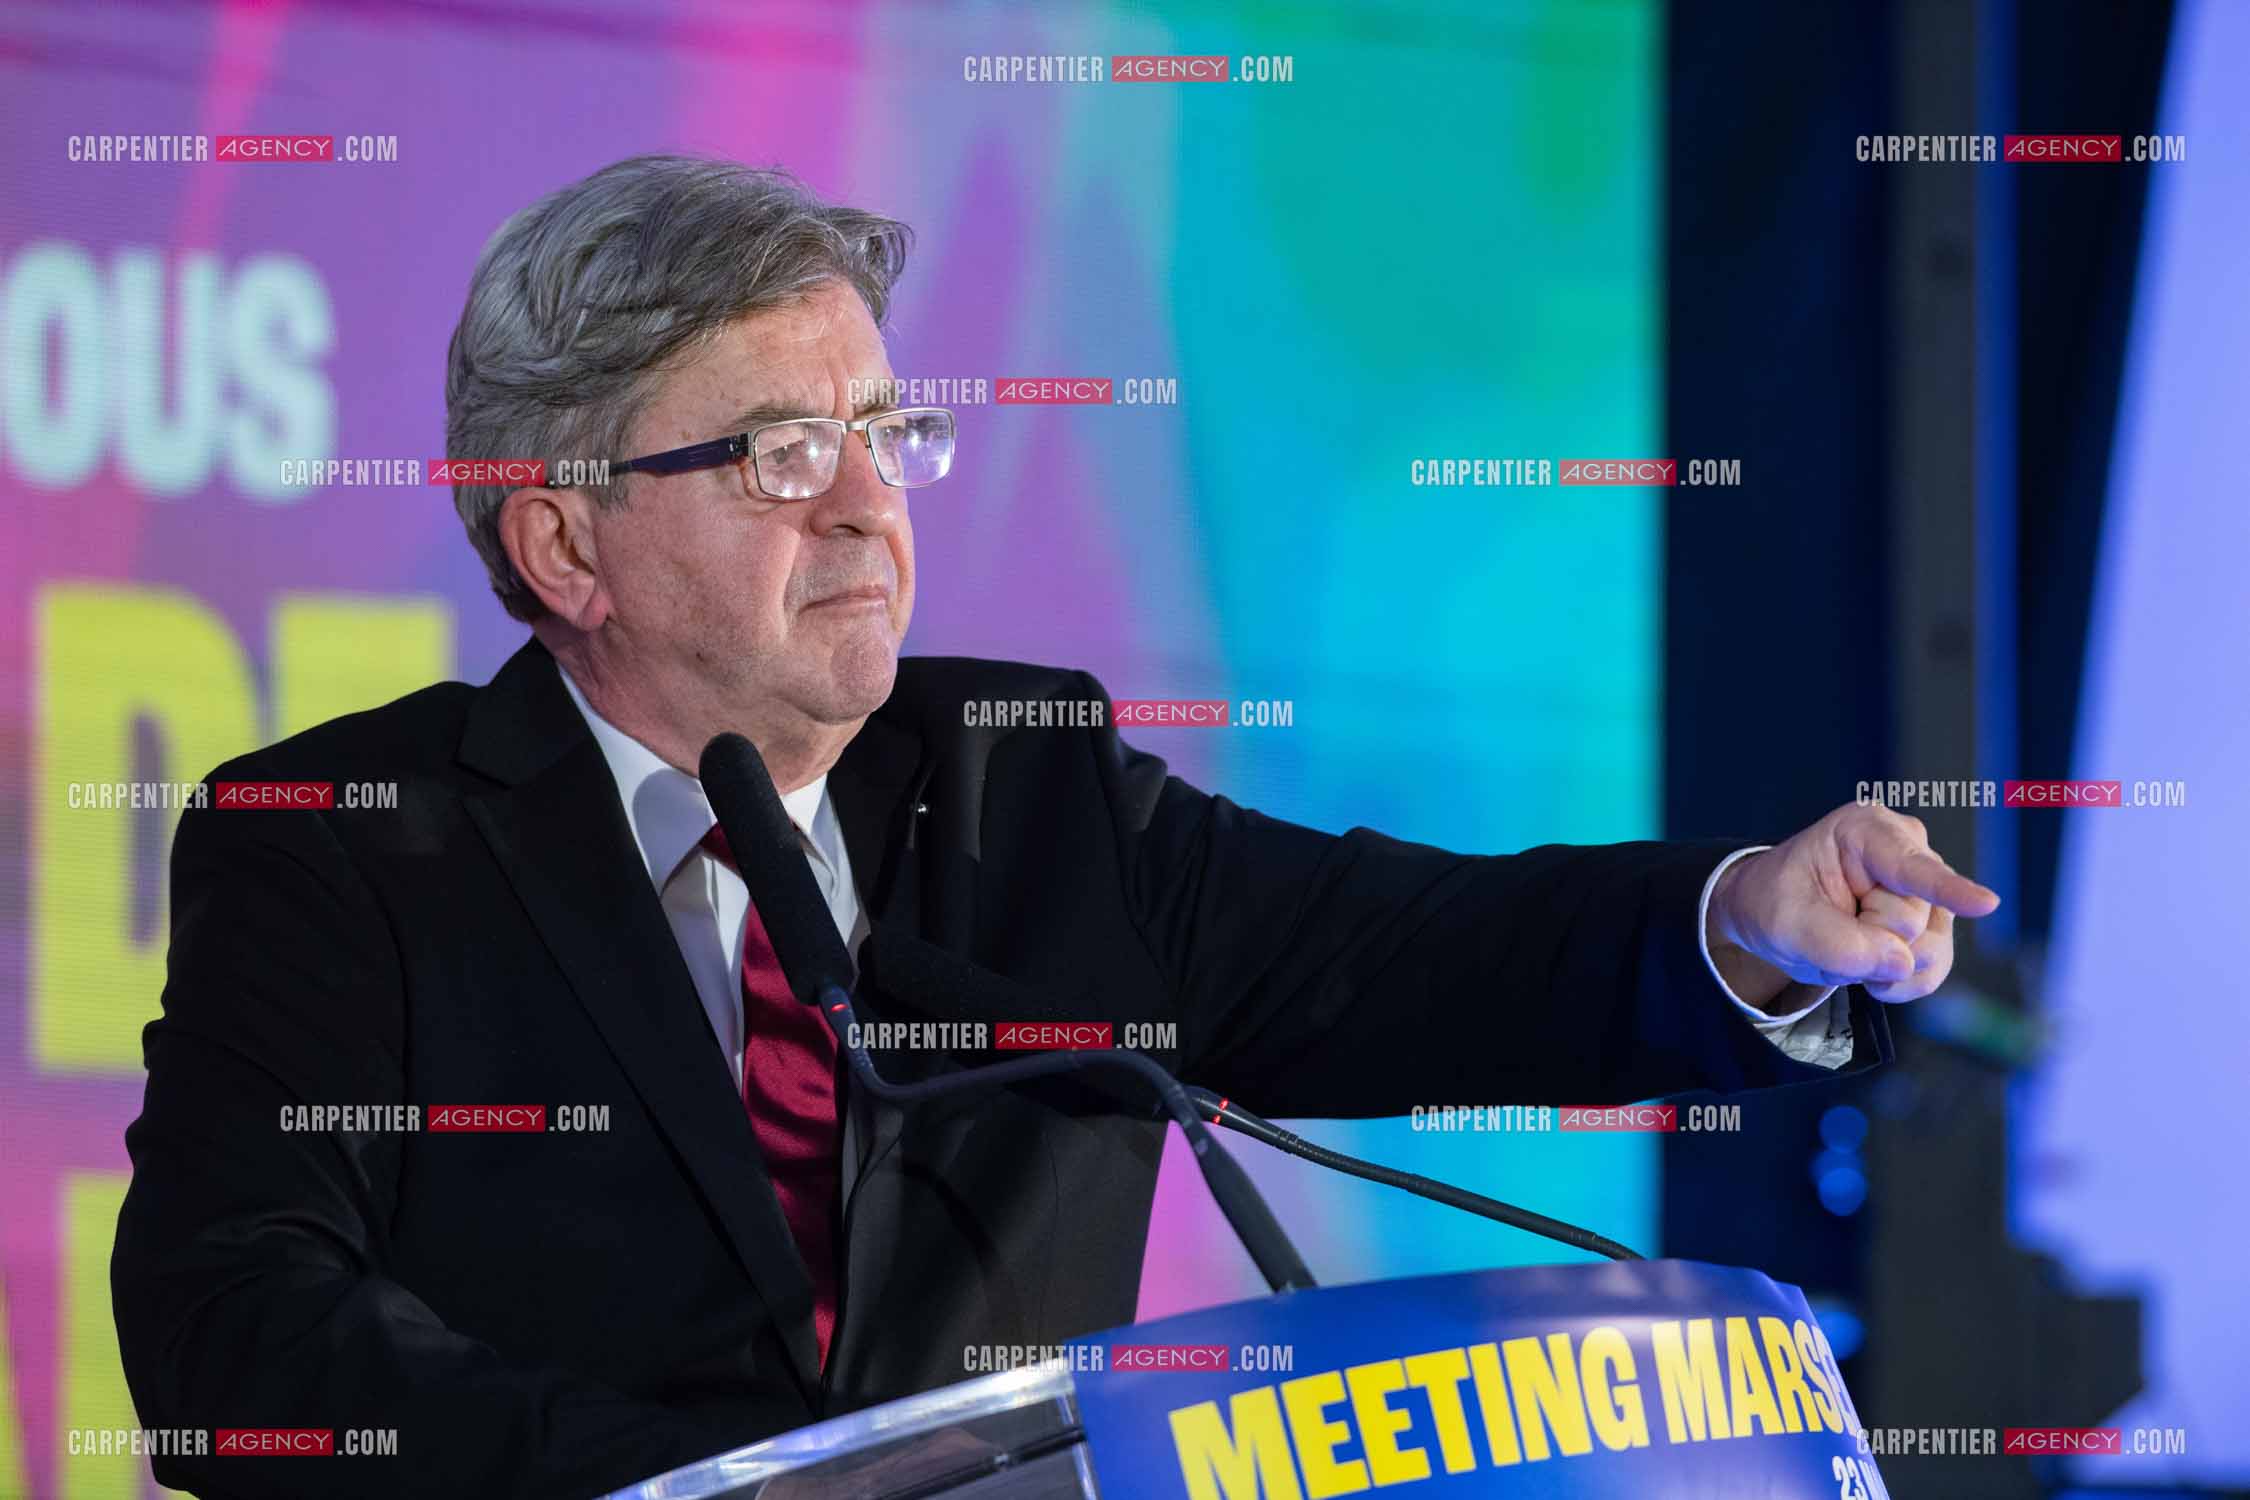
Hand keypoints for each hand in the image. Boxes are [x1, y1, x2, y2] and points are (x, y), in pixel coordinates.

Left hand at [1706, 804, 1999, 1010]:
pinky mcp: (1935, 927)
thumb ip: (1838, 944)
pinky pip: (1932, 972)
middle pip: (1911, 922)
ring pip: (1929, 951)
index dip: (1947, 889)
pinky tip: (1869, 969)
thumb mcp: (1785, 923)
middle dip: (1866, 939)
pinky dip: (1897, 983)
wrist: (1776, 916)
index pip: (1911, 868)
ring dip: (1880, 965)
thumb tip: (1901, 963)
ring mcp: (1928, 892)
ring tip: (1846, 940)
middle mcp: (1908, 852)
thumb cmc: (1778, 902)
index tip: (1986, 904)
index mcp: (1865, 830)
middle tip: (1831, 922)